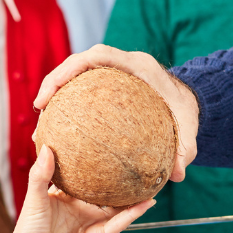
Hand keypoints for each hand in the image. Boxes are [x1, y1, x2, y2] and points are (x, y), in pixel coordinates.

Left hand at [8, 147, 151, 232]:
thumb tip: (47, 148)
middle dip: (115, 179)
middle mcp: (79, 209)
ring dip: (131, 196)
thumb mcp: (33, 199)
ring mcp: (90, 223)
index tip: (101, 146)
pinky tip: (147, 202)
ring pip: (115, 207)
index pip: (80, 177)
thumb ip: (40, 175)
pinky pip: (119, 223)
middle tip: (130, 160)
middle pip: (102, 191)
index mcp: (62, 198)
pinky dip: (133, 213)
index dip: (90, 164)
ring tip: (146, 180)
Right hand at [34, 44, 199, 181]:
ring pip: (78, 73)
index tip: (51, 92)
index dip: (69, 69)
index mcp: (139, 65)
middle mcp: (124, 64)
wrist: (192, 99)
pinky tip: (60, 128)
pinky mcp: (111, 82)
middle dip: (55, 79)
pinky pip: (85, 88)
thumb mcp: (189, 130)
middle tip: (39, 106)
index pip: (97, 56)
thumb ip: (184, 150)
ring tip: (43, 117)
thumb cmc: (188, 112)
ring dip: (57, 89)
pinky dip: (70, 102)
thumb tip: (177, 176)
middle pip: (79, 61)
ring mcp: (116, 71)